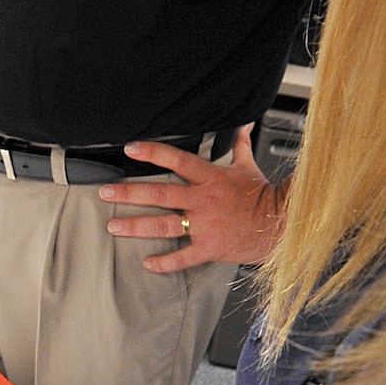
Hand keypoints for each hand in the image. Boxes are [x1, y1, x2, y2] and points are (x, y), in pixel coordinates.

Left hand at [100, 124, 284, 271]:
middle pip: (159, 194)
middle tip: (104, 192)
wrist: (281, 224)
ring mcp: (204, 226)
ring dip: (135, 226)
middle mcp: (203, 201)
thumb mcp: (248, 165)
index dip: (153, 153)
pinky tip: (147, 263)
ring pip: (163, 225)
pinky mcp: (210, 248)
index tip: (130, 148)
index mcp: (211, 178)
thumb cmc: (262, 194)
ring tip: (113, 226)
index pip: (177, 160)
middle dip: (128, 193)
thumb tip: (243, 121)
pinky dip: (165, 262)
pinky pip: (183, 257)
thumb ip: (239, 143)